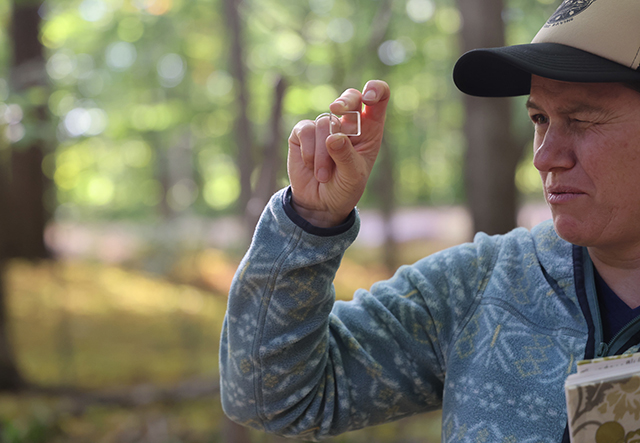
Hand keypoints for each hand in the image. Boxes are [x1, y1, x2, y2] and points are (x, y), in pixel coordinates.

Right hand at [287, 80, 389, 227]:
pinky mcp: (303, 133)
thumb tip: (333, 137)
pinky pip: (306, 130)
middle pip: (350, 97)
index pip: (379, 99)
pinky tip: (311, 166)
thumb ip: (346, 156)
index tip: (369, 97)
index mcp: (369, 130)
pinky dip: (309, 151)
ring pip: (325, 122)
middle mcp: (348, 124)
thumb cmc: (344, 188)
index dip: (375, 90)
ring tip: (324, 176)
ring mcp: (325, 127)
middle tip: (337, 109)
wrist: (320, 204)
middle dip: (345, 101)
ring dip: (323, 153)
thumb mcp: (352, 177)